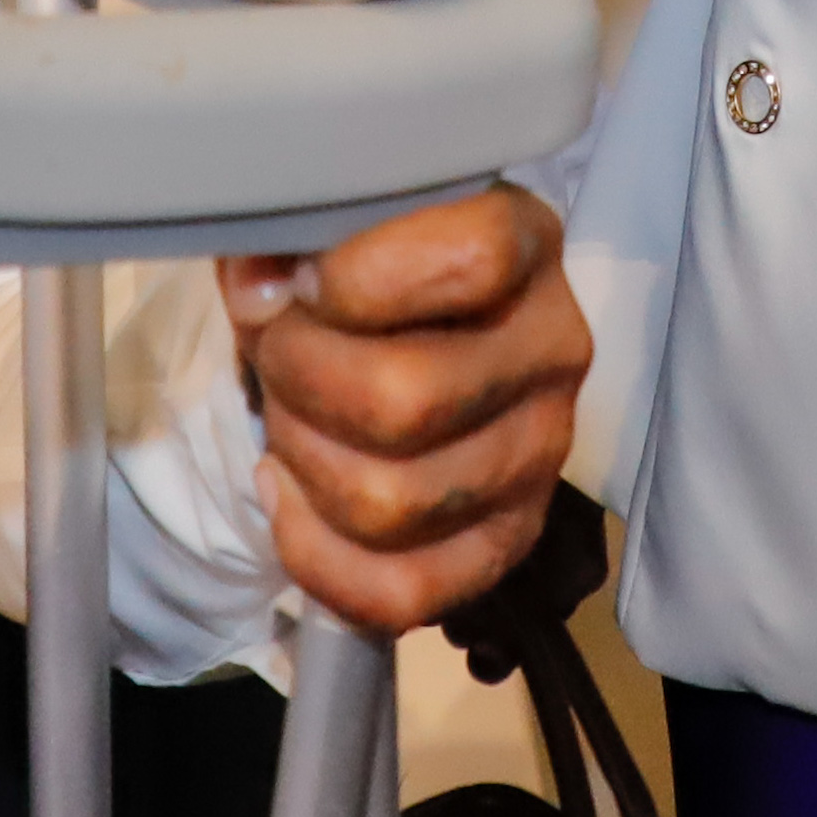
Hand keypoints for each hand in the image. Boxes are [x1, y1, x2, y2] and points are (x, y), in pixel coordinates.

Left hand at [224, 183, 588, 634]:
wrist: (401, 329)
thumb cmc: (360, 263)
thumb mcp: (324, 222)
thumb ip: (288, 235)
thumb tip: (262, 293)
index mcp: (525, 242)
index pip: (469, 260)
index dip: (359, 278)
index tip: (303, 282)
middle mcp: (554, 349)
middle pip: (405, 400)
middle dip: (300, 380)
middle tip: (278, 353)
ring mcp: (541, 456)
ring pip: (390, 504)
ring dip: (302, 461)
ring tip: (290, 419)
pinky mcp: (509, 540)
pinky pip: (402, 593)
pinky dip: (314, 555)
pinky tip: (287, 496)